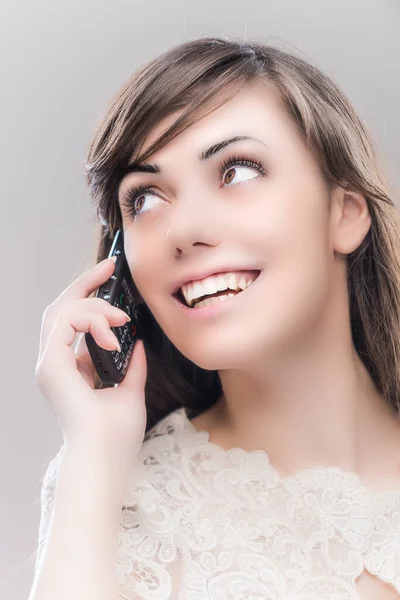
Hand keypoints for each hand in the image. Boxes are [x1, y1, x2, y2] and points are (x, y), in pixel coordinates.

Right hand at [35, 257, 147, 465]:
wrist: (106, 458)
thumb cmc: (116, 435)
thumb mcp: (130, 390)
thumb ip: (132, 366)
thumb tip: (138, 342)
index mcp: (68, 369)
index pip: (71, 322)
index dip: (88, 296)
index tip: (110, 275)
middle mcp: (54, 363)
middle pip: (61, 308)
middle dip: (85, 283)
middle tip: (109, 267)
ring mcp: (49, 364)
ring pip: (62, 310)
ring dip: (94, 305)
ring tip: (120, 318)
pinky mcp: (52, 365)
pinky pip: (64, 322)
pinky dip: (90, 319)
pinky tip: (112, 331)